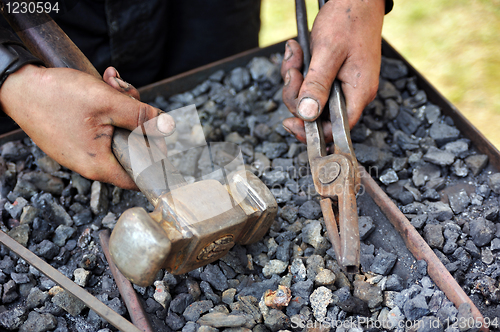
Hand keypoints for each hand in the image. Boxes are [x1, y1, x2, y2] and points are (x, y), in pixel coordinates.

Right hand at [0, 65, 174, 189]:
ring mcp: (81, 151)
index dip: (155, 157)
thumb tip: (167, 126)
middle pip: (131, 147)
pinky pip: (101, 126)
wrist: (17, 85)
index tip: (160, 138)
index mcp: (98, 165)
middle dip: (137, 119)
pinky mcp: (75, 138)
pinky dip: (107, 107)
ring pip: (117, 132)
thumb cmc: (56, 96)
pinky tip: (103, 85)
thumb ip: (140, 116)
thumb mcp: (107, 102)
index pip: (139, 175)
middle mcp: (90, 163)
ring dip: (122, 107)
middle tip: (129, 95)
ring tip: (112, 83)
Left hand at [281, 0, 384, 142]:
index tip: (289, 122)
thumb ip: (317, 84)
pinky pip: (309, 83)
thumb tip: (307, 115)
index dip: (312, 131)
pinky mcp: (331, 76)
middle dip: (296, 95)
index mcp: (358, 93)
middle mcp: (351, 94)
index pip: (336, 129)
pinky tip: (298, 51)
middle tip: (293, 72)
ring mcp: (341, 85)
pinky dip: (298, 70)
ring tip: (295, 55)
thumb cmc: (348, 19)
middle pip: (316, 115)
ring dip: (294, 79)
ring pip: (308, 98)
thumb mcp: (328, 52)